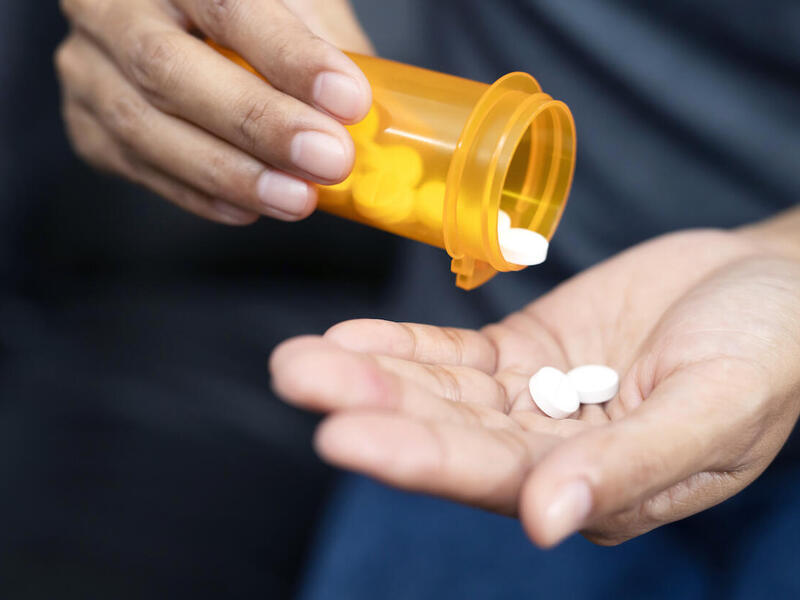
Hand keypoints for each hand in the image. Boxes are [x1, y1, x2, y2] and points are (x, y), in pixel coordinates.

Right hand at [56, 0, 372, 223]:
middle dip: (257, 122)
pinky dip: (198, 193)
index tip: (348, 99)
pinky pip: (137, 166)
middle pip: (168, 66)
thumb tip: (377, 119)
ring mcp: (89, 66)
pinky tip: (249, 208)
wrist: (179, 23)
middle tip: (329, 160)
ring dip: (230, 172)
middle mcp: (109, 5)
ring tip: (298, 198)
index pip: (226, 2)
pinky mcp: (86, 123)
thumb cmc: (255, 12)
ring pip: (143, 126)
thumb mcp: (295, 3)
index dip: (288, 55)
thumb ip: (326, 47)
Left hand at [270, 228, 799, 546]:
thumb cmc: (766, 352)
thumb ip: (631, 468)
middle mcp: (550, 451)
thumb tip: (548, 524)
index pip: (490, 477)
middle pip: (447, 434)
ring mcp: (533, 399)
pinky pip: (456, 354)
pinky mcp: (527, 350)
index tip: (341, 433)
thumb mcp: (713, 411)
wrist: (775, 285)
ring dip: (372, 374)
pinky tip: (350, 338)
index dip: (416, 455)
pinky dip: (405, 346)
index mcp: (596, 486)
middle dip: (371, 408)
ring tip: (299, 359)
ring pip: (439, 393)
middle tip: (297, 380)